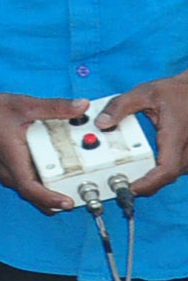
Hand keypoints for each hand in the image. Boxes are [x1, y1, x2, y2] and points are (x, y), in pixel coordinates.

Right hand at [0, 86, 87, 213]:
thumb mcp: (24, 105)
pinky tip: (51, 172)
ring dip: (47, 191)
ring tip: (69, 186)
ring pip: (29, 189)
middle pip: (34, 194)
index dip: (50, 199)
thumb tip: (81, 107)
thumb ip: (55, 107)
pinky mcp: (4, 167)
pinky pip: (24, 180)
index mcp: (12, 158)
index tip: (68, 202)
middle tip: (78, 196)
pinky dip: (39, 181)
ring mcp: (4, 170)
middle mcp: (7, 170)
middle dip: (56, 199)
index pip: (31, 188)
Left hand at [95, 75, 187, 199]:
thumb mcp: (145, 93)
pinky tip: (142, 166)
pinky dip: (158, 171)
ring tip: (127, 174)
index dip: (148, 184)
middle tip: (118, 182)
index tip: (129, 188)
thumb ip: (121, 106)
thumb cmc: (174, 91)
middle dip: (142, 183)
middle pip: (165, 177)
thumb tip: (101, 123)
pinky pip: (173, 169)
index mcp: (176, 136)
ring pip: (170, 175)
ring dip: (151, 178)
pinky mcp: (187, 155)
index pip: (166, 170)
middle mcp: (187, 149)